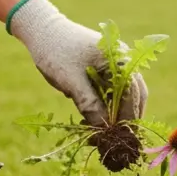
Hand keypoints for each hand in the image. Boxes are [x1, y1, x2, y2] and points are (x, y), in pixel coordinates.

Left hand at [8, 0, 147, 126]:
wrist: (42, 31)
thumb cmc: (56, 50)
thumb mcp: (70, 79)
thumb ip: (89, 104)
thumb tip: (103, 131)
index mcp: (120, 59)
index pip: (132, 95)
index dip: (127, 119)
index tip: (119, 140)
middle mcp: (124, 62)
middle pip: (134, 98)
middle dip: (124, 121)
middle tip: (113, 143)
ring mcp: (117, 67)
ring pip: (124, 99)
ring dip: (114, 118)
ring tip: (99, 137)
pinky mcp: (106, 74)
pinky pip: (112, 96)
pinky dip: (105, 111)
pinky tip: (92, 123)